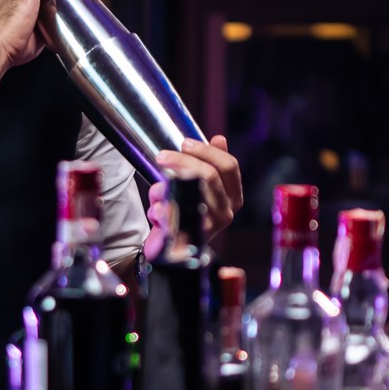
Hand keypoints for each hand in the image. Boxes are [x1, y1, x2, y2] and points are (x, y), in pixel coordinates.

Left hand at [143, 136, 243, 260]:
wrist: (170, 251)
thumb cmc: (184, 214)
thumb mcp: (199, 186)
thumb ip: (211, 163)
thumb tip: (220, 139)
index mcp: (233, 197)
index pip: (229, 166)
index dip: (206, 151)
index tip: (185, 143)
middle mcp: (225, 212)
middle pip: (208, 175)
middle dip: (181, 161)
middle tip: (162, 157)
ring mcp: (209, 227)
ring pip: (185, 192)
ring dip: (163, 189)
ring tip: (156, 194)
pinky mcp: (189, 239)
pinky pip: (170, 213)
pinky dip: (157, 208)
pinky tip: (155, 211)